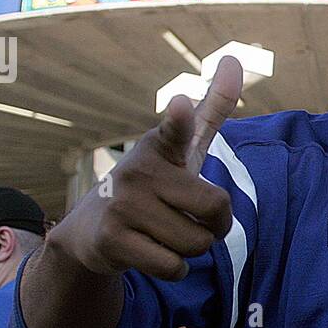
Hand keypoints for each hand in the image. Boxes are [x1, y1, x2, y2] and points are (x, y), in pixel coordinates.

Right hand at [47, 57, 242, 281]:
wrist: (91, 231)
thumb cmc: (153, 185)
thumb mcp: (182, 148)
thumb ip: (211, 109)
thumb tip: (236, 59)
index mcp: (160, 148)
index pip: (175, 131)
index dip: (179, 120)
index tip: (180, 104)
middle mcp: (139, 171)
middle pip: (216, 210)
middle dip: (215, 226)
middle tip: (191, 219)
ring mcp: (123, 206)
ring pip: (197, 243)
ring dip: (191, 249)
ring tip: (165, 234)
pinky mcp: (112, 240)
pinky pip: (174, 266)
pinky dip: (173, 267)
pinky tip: (150, 252)